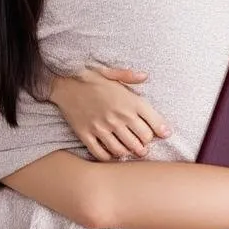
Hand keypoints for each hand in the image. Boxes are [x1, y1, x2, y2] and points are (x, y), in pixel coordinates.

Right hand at [50, 67, 170, 161]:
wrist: (63, 82)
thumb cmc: (90, 77)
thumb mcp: (112, 72)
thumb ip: (130, 76)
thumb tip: (146, 76)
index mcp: (129, 102)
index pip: (153, 123)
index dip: (162, 131)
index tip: (164, 134)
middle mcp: (118, 117)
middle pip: (141, 141)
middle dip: (146, 145)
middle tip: (145, 145)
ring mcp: (102, 128)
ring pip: (123, 150)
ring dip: (130, 153)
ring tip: (131, 151)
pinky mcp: (87, 135)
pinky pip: (101, 154)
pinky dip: (109, 157)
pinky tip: (112, 153)